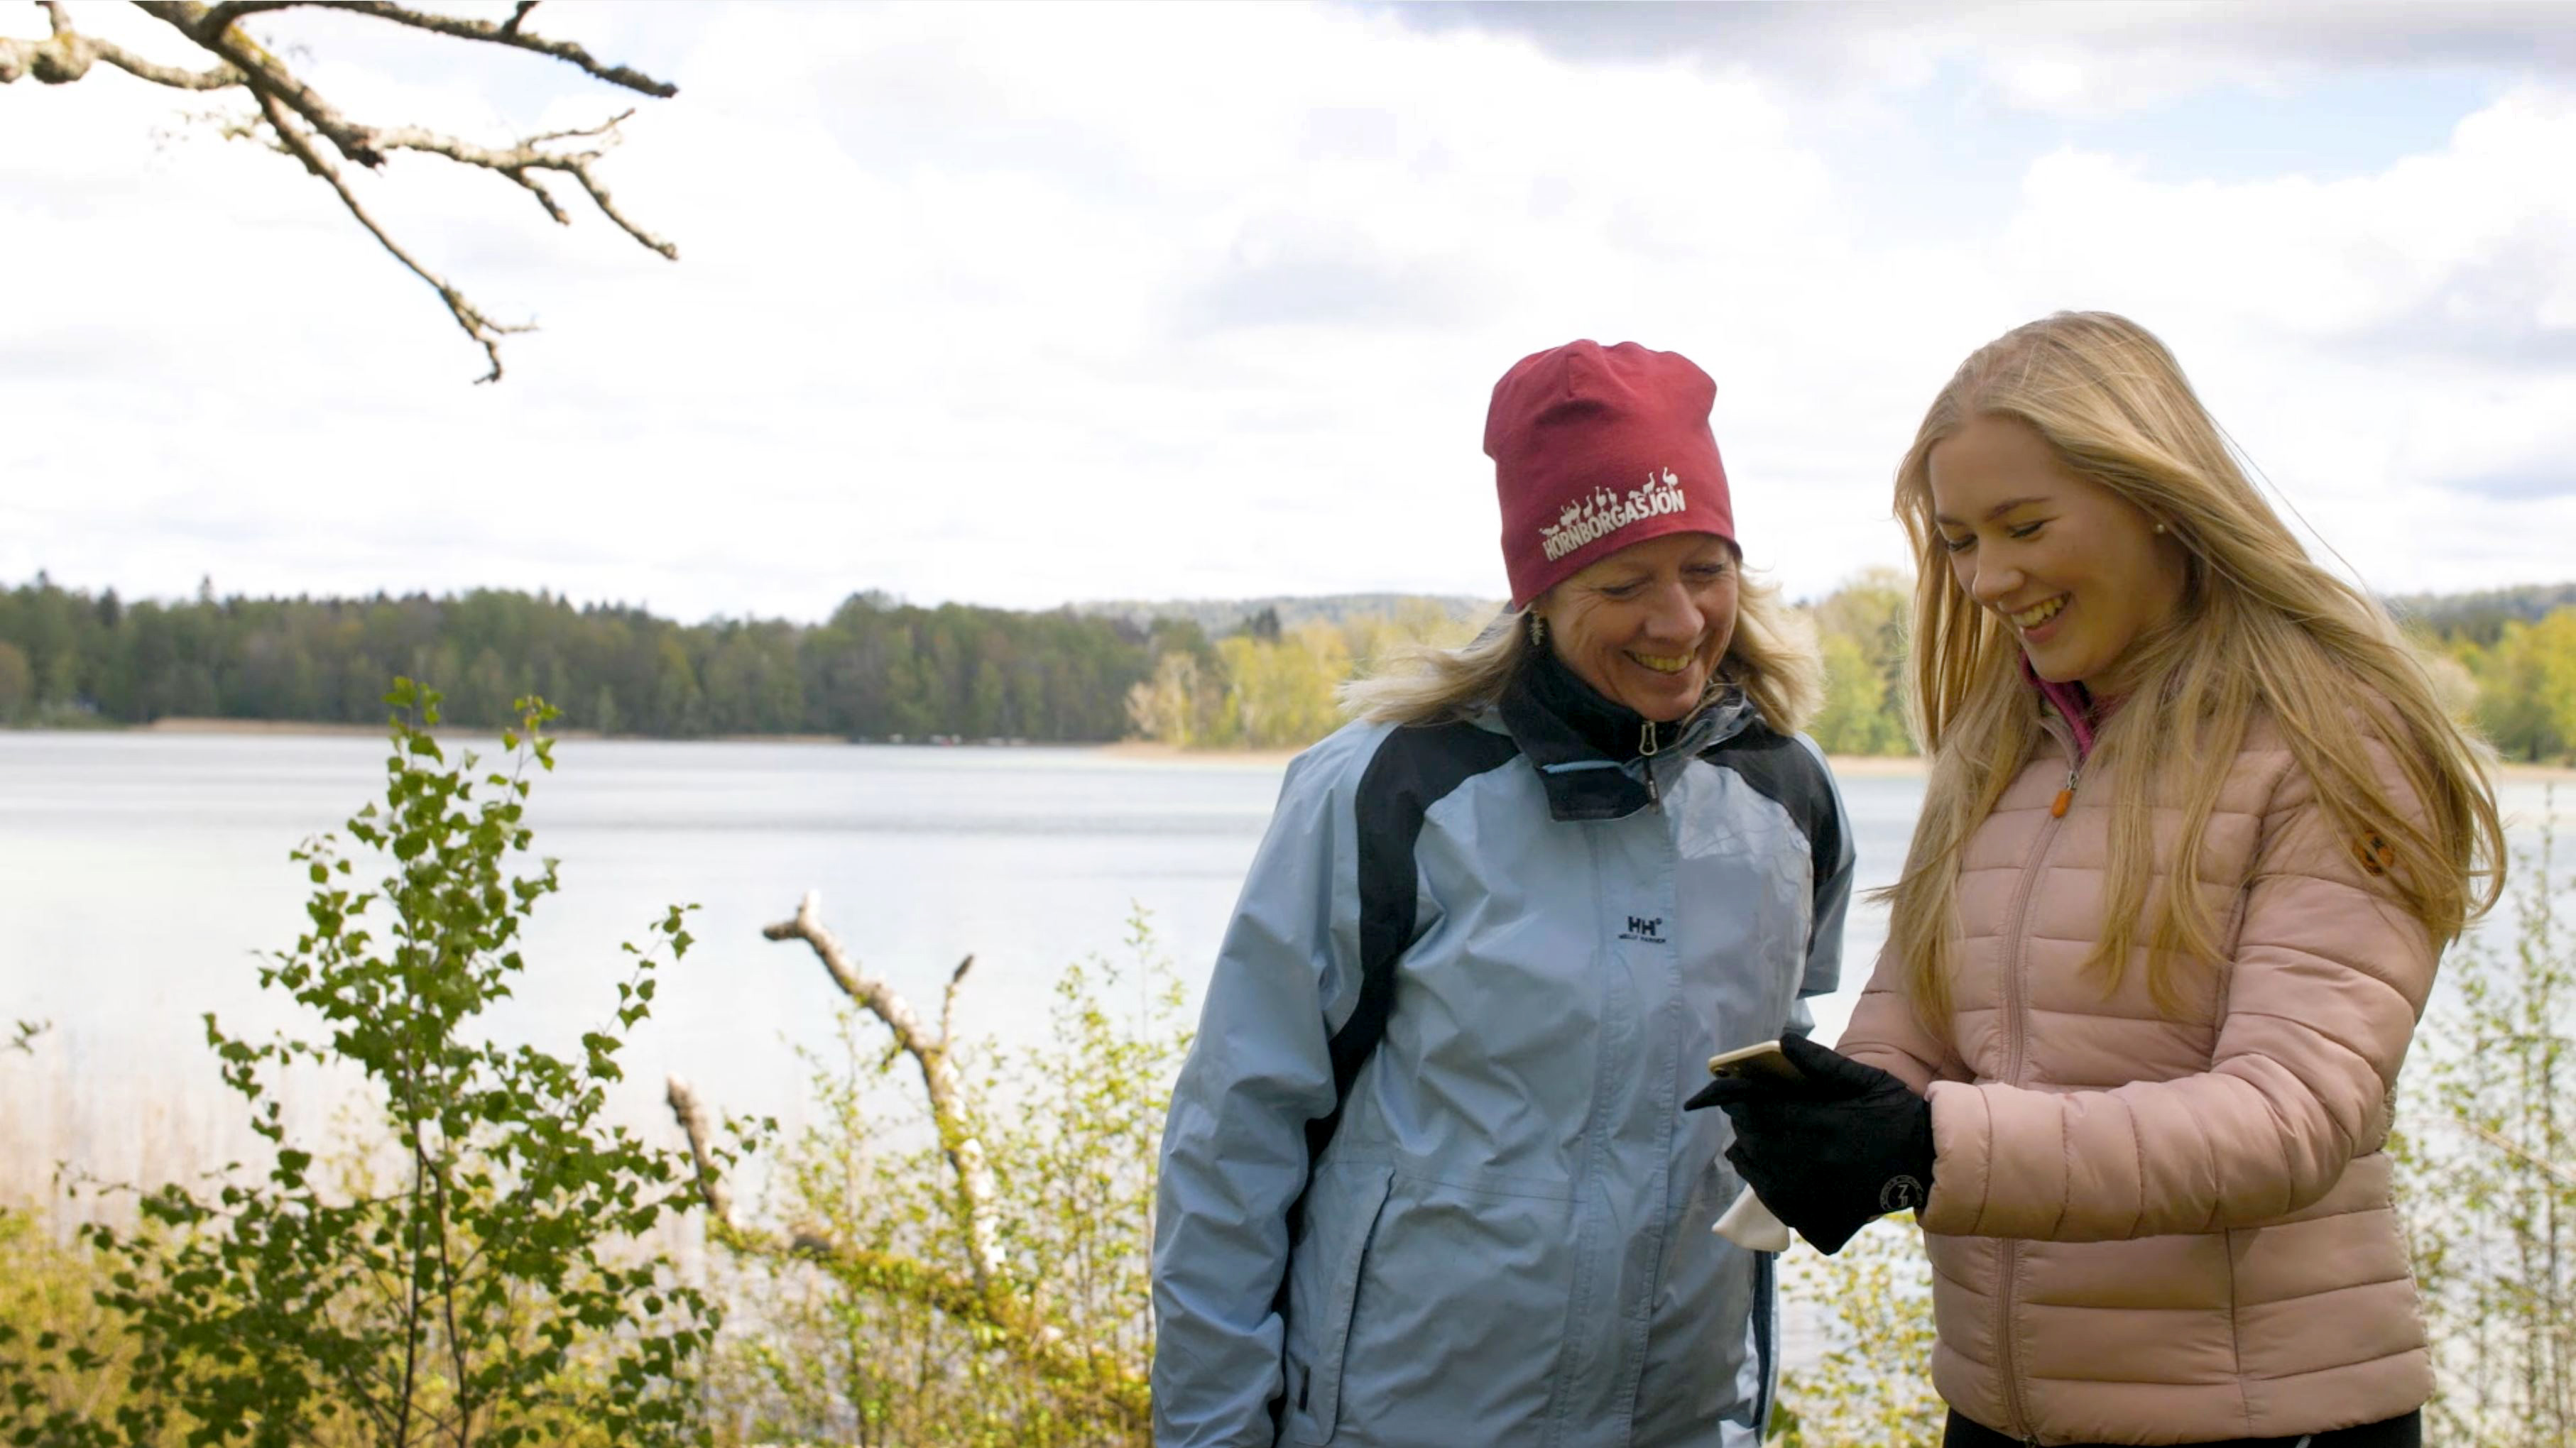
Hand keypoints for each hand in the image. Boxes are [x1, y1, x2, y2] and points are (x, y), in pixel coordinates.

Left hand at [1684, 1035, 1932, 1254]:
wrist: (1930, 1164)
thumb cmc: (1896, 1114)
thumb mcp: (1864, 1080)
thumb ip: (1820, 1061)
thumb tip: (1782, 1041)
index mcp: (1819, 1124)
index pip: (1756, 1112)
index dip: (1737, 1102)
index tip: (1731, 1095)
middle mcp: (1810, 1162)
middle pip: (1752, 1141)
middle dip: (1744, 1125)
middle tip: (1744, 1116)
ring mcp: (1813, 1195)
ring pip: (1756, 1174)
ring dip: (1748, 1155)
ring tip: (1752, 1143)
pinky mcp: (1818, 1218)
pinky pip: (1774, 1204)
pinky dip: (1764, 1187)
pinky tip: (1770, 1174)